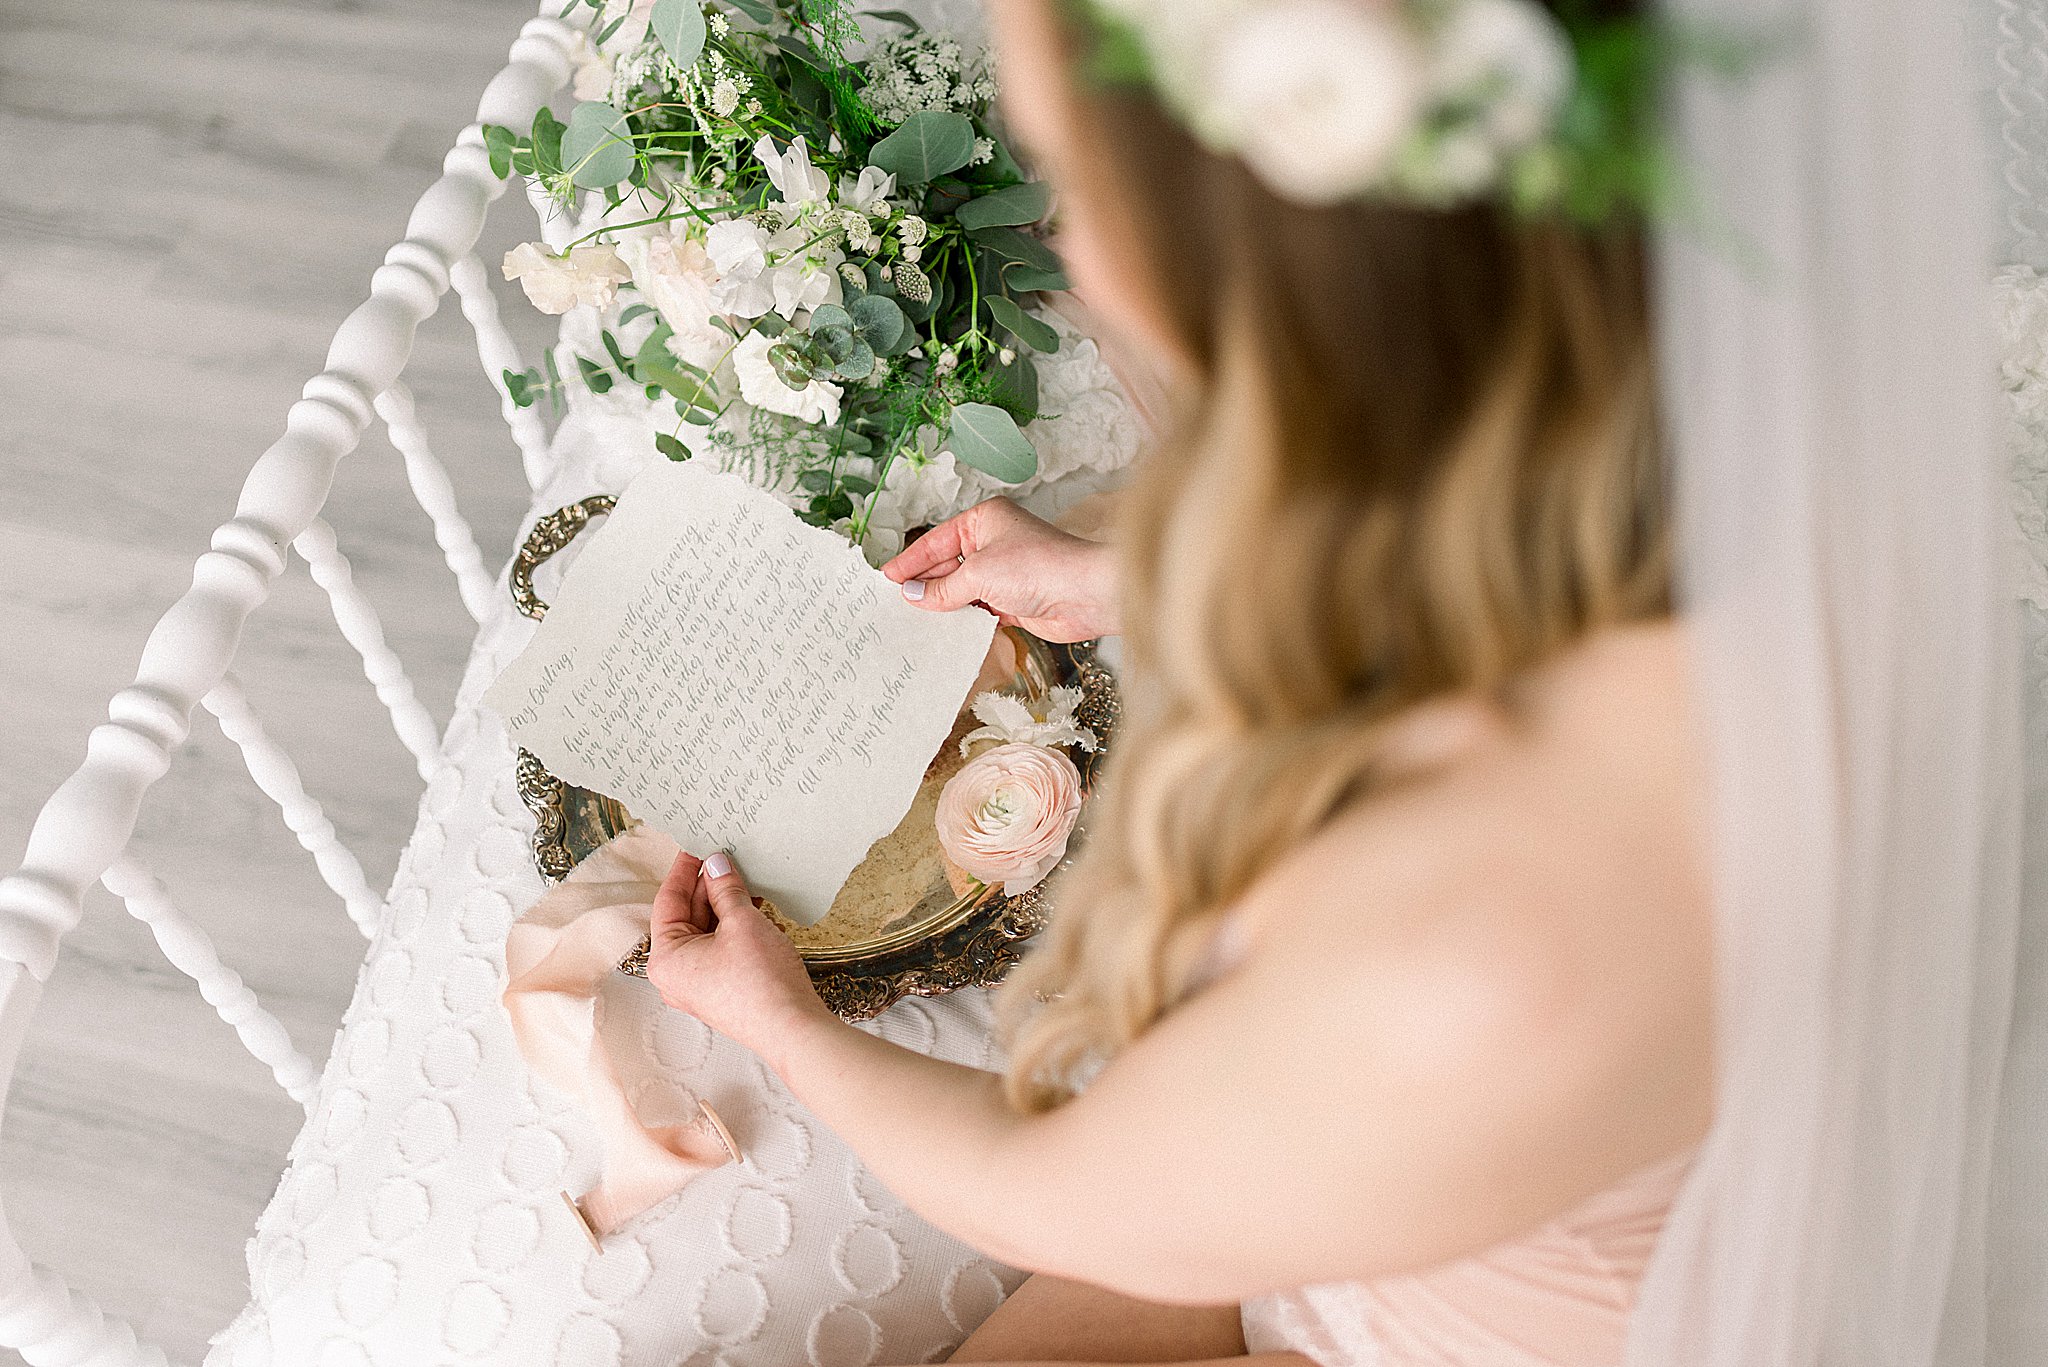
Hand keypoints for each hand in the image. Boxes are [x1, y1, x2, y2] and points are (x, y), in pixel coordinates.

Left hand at [644, 850, 832, 1062]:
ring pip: (705, 932)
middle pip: (686, 916)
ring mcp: (697, 984)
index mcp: (665, 958)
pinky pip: (718, 948)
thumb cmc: (761, 983)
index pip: (667, 901)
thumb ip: (725, 889)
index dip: (685, 869)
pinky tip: (751, 907)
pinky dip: (732, 927)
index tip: (697, 846)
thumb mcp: (742, 922)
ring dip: (723, 906)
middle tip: (726, 858)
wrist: (792, 1028)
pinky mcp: (720, 989)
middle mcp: (674, 975)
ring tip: (743, 879)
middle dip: (708, 887)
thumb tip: (717, 865)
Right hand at [882, 498, 1118, 642]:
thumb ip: (944, 587)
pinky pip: (980, 610)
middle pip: (948, 565)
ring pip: (963, 590)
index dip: (911, 560)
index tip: (887, 577)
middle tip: (896, 604)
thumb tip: (914, 595)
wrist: (1087, 594)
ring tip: (913, 621)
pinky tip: (945, 631)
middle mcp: (994, 543)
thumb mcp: (980, 574)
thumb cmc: (1040, 567)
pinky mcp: (1015, 602)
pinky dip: (965, 620)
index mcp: (984, 521)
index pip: (937, 541)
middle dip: (925, 584)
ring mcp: (1005, 573)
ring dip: (944, 605)